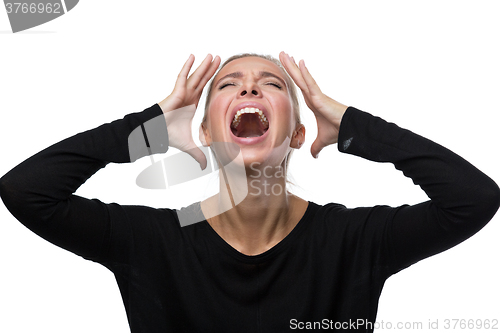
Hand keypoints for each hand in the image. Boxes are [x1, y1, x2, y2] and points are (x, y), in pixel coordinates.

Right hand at [158, 54, 219, 168]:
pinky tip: (192, 56)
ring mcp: (182, 93)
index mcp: (191, 105)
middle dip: (210, 69)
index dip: (211, 81)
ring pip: (195, 76)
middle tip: (220, 58)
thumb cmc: (168, 135)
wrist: (155, 133)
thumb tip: (204, 167)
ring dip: (204, 65)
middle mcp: (188, 96)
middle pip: (202, 80)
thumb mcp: (188, 145)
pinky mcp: (176, 92)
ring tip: (212, 54)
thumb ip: (197, 154)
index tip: (220, 73)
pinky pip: (182, 76)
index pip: (204, 89)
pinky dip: (187, 66)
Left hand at [279, 52, 347, 157]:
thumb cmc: (338, 131)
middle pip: (298, 78)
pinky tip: (299, 62)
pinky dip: (305, 73)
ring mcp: (316, 95)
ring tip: (284, 53)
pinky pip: (310, 83)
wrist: (349, 131)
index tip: (287, 65)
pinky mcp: (320, 98)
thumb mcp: (322, 141)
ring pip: (301, 77)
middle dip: (289, 65)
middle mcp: (313, 96)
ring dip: (292, 65)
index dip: (293, 75)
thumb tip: (314, 156)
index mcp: (312, 102)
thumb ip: (316, 147)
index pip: (299, 85)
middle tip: (282, 53)